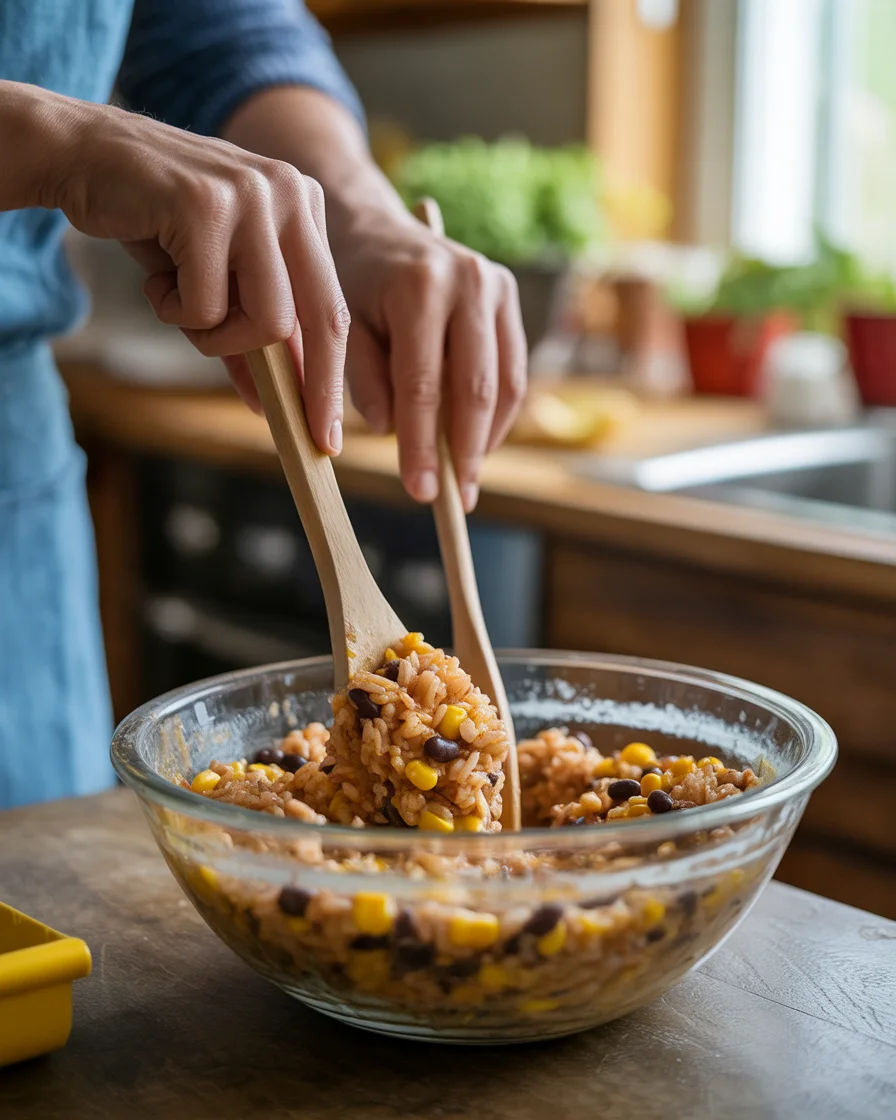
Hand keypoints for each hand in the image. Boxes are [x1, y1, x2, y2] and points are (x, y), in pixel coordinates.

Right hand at [19, 85, 347, 453]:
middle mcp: (292, 194)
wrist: (83, 155)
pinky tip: (155, 276)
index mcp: (305, 207)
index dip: (332, 376)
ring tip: (177, 303)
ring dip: (213, 335)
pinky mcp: (208, 204)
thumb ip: (249, 329)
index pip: (332, 307)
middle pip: (320, 318)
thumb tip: (275, 402)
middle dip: (308, 386)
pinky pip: (207, 306)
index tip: (327, 434)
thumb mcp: (216, 277)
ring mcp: (254, 195)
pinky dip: (173, 309)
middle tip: (296, 433)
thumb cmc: (154, 221)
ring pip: (266, 321)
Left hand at [331, 209, 527, 510]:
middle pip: (476, 387)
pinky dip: (499, 414)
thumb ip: (363, 378)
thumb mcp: (342, 327)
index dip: (422, 444)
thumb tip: (389, 429)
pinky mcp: (508, 296)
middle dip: (463, 451)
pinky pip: (514, 370)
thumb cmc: (350, 283)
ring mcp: (496, 285)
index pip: (424, 384)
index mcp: (420, 286)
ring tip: (467, 480)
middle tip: (452, 498)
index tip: (419, 490)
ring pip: (505, 382)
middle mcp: (468, 280)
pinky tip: (477, 444)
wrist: (373, 228)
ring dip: (488, 439)